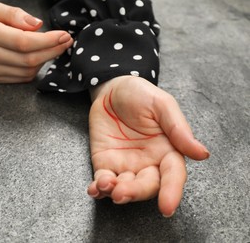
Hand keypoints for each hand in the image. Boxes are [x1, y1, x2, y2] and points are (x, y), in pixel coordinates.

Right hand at [0, 2, 72, 82]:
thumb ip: (16, 14)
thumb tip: (38, 24)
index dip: (47, 41)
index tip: (64, 35)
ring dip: (45, 60)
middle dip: (52, 51)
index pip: (24, 42)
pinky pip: (21, 78)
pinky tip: (38, 58)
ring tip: (52, 48)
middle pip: (29, 59)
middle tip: (65, 42)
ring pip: (27, 71)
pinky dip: (34, 69)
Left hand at [87, 76, 208, 216]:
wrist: (111, 90)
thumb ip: (178, 129)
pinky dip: (98, 188)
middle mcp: (148, 163)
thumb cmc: (141, 95)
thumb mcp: (162, 105)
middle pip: (147, 186)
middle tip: (122, 192)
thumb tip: (202, 154)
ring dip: (115, 192)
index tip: (167, 207)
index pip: (173, 176)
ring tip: (105, 186)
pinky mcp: (105, 163)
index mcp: (167, 151)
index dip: (171, 192)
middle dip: (135, 192)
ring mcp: (125, 165)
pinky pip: (103, 181)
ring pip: (124, 187)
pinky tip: (94, 188)